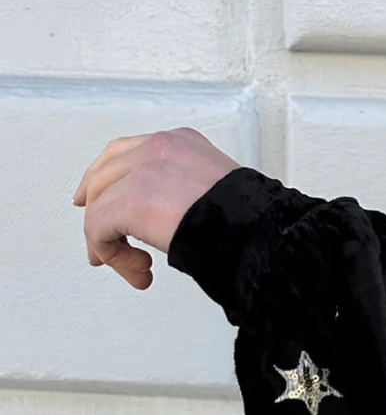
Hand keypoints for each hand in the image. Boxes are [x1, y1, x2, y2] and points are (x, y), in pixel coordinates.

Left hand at [72, 127, 240, 289]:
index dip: (104, 181)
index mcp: (180, 143)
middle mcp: (158, 148)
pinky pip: (98, 229)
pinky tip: (141, 271)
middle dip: (96, 212)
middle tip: (101, 246)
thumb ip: (183, 193)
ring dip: (110, 244)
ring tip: (139, 268)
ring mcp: (142, 171)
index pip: (126, 153)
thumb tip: (164, 219)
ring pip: (98, 205)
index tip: (95, 204)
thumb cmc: (250, 224)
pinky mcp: (131, 201)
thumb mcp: (214, 194)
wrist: (260, 232)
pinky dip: (113, 256)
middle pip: (103, 175)